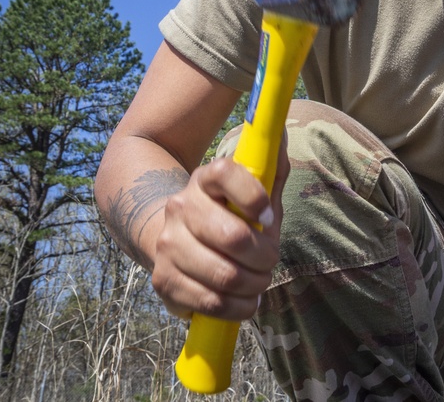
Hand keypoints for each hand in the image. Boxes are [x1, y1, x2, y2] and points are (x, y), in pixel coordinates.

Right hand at [151, 138, 289, 320]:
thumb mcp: (253, 192)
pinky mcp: (164, 281)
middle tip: (270, 260)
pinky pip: (211, 302)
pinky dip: (238, 307)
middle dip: (264, 256)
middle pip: (232, 236)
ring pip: (224, 275)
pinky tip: (245, 301)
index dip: (253, 196)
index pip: (225, 173)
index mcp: (205, 179)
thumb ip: (270, 169)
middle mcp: (180, 207)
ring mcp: (168, 245)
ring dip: (254, 284)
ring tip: (259, 282)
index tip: (269, 216)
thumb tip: (279, 135)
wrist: (177, 241)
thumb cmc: (230, 216)